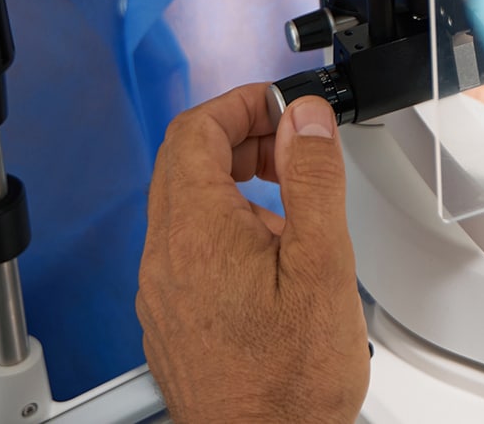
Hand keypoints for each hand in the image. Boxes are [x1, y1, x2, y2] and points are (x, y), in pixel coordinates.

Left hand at [138, 84, 369, 423]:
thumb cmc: (289, 381)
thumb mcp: (322, 264)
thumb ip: (313, 179)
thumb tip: (305, 118)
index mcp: (195, 229)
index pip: (196, 129)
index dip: (240, 103)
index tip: (281, 106)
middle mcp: (164, 255)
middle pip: (182, 160)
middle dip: (238, 136)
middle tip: (288, 146)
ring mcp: (161, 289)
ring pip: (182, 203)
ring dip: (230, 180)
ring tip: (288, 200)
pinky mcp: (169, 316)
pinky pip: (184, 246)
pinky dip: (221, 224)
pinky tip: (267, 252)